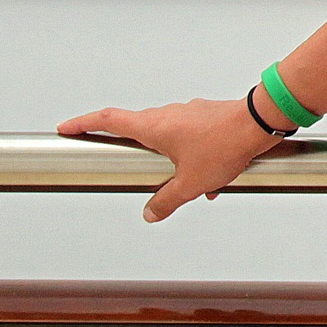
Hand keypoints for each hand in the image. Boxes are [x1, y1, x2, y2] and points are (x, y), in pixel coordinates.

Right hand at [58, 97, 285, 222]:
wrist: (260, 122)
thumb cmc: (224, 144)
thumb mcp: (190, 183)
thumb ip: (166, 200)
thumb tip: (150, 213)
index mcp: (153, 126)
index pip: (108, 120)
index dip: (84, 124)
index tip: (67, 128)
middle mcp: (167, 114)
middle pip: (136, 127)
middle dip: (128, 147)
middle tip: (116, 157)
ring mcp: (188, 113)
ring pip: (168, 136)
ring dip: (170, 159)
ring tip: (185, 183)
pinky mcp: (207, 116)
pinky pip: (191, 138)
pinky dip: (194, 157)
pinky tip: (212, 180)